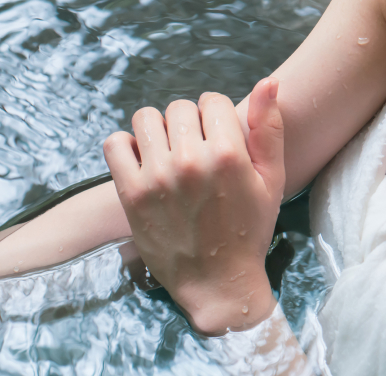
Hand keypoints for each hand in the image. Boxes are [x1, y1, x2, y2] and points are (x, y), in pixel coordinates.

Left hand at [103, 78, 284, 334]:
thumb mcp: (272, 181)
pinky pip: (114, 144)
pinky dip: (124, 146)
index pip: (211, 101)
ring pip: (145, 119)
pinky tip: (141, 162)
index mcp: (227, 154)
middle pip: (179, 108)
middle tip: (192, 153)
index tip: (215, 140)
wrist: (217, 282)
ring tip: (166, 155)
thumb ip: (269, 128)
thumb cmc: (248, 232)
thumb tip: (267, 82)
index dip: (214, 117)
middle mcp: (189, 161)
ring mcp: (156, 177)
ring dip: (156, 131)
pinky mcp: (130, 194)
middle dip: (187, 124)